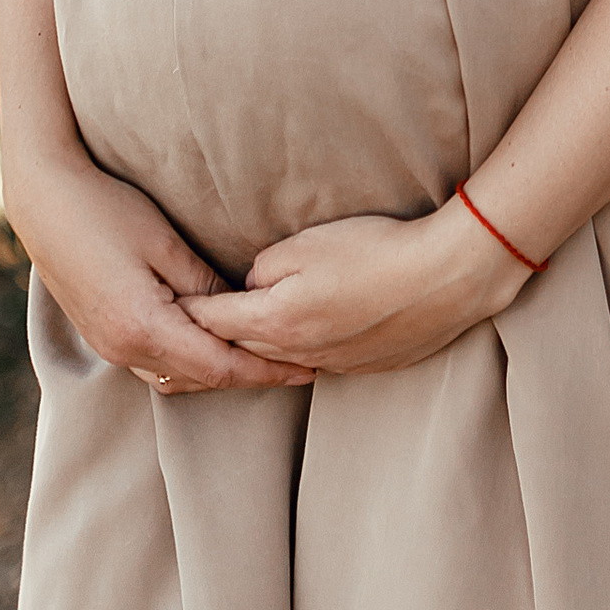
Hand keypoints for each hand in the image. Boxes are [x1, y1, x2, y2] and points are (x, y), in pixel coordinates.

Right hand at [6, 147, 316, 392]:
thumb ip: (205, 285)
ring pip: (177, 376)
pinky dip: (190, 361)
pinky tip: (213, 345)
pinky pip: (155, 362)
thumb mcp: (166, 243)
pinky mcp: (101, 334)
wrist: (44, 201)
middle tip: (298, 362)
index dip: (266, 370)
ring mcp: (107, 346)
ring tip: (263, 356)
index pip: (219, 367)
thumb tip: (242, 314)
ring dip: (219, 371)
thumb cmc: (107, 210)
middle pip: (201, 379)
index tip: (306, 368)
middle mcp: (122, 349)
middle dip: (250, 374)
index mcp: (142, 328)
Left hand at [182, 202, 525, 378]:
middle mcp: (298, 353)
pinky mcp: (366, 366)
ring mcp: (334, 364)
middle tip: (186, 333)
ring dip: (260, 350)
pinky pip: (321, 362)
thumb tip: (251, 283)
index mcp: (275, 321)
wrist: (446, 276)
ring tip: (240, 339)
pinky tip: (307, 338)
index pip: (212, 322)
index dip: (186, 312)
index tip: (163, 307)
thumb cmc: (375, 250)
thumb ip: (264, 266)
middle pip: (242, 351)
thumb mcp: (306, 243)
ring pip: (282, 361)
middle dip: (214, 341)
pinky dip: (304, 352)